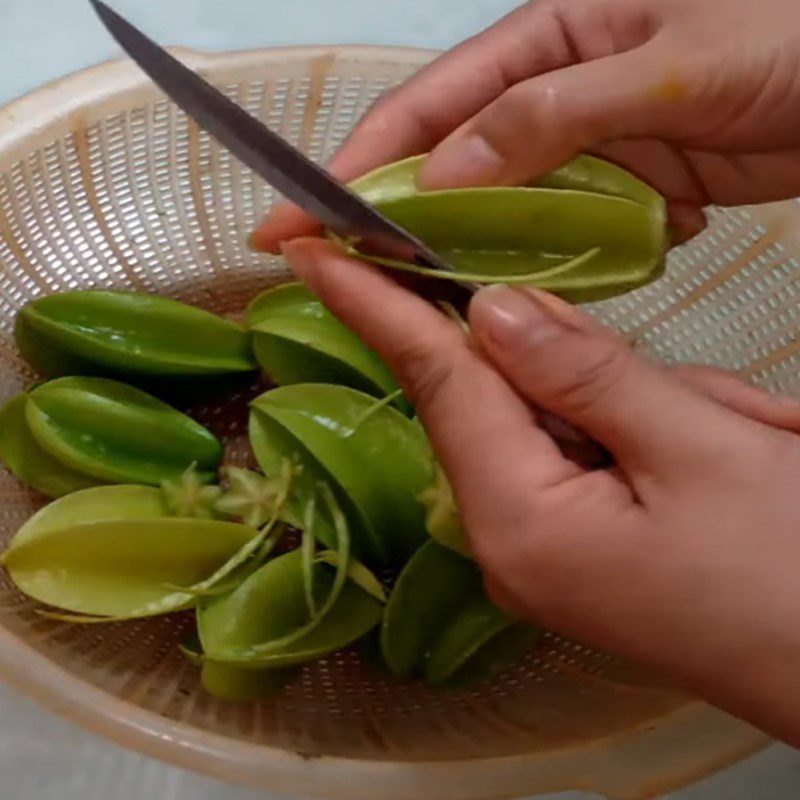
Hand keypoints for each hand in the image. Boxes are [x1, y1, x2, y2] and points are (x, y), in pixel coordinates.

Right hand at [252, 0, 799, 249]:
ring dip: (466, 252)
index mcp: (547, 39)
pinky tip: (520, 296)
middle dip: (392, 217)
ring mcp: (583, 149)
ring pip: (500, 208)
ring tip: (417, 301)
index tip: (305, 216)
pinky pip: (559, 234)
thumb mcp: (668, 65)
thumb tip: (446, 175)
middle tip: (335, 271)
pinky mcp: (621, 192)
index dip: (360, 161)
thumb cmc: (785, 42)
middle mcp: (549, 94)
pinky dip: (540, 265)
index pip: (431, 104)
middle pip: (449, 162)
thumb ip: (555, 115)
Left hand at [282, 237, 799, 746]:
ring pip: (561, 418)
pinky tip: (720, 449)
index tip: (313, 249)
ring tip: (735, 439)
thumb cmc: (791, 576)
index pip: (432, 382)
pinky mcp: (581, 544)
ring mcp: (545, 547)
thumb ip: (583, 372)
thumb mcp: (699, 449)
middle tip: (684, 395)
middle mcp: (511, 541)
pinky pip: (592, 452)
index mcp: (519, 522)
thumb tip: (493, 311)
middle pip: (504, 398)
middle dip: (583, 363)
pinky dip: (652, 432)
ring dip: (643, 404)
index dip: (372, 306)